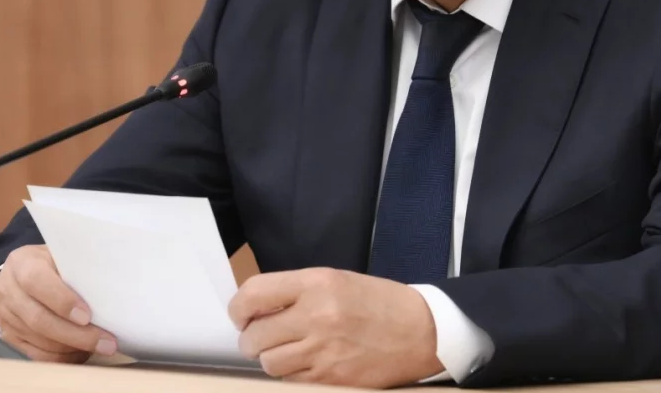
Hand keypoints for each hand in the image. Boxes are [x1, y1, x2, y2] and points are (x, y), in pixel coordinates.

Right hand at [0, 244, 118, 362]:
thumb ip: (76, 268)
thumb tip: (109, 289)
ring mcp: (6, 316)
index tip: (87, 316)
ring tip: (99, 347)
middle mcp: (8, 290)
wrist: (18, 273)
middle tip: (105, 342)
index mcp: (22, 263)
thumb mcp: (59, 254)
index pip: (37, 282)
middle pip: (40, 319)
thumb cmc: (49, 263)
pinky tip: (81, 353)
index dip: (62, 301)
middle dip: (76, 334)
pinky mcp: (9, 336)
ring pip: (39, 340)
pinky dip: (61, 357)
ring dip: (72, 348)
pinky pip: (36, 354)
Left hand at [229, 268, 441, 386]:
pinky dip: (291, 373)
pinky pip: (291, 380)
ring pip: (269, 363)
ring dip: (270, 357)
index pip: (254, 294)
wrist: (422, 331)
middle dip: (251, 338)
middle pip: (255, 336)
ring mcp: (324, 352)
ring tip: (285, 349)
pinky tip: (305, 362)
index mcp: (317, 284)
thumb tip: (255, 308)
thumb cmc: (378, 302)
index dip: (238, 308)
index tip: (241, 314)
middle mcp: (317, 316)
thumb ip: (295, 292)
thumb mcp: (336, 280)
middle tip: (261, 335)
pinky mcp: (332, 380)